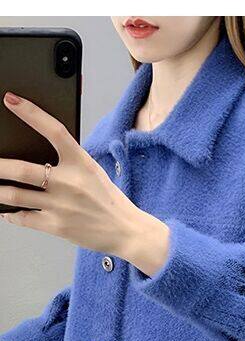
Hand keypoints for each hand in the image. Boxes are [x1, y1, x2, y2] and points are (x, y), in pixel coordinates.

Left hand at [0, 92, 169, 274]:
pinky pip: (23, 217)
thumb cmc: (108, 201)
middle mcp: (70, 183)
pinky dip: (10, 214)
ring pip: (14, 195)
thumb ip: (68, 163)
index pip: (54, 131)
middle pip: (21, 169)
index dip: (31, 113)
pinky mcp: (57, 226)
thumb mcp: (93, 173)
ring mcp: (61, 206)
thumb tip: (33, 155)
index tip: (11, 100)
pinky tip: (8, 210)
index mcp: (82, 164)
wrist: (128, 231)